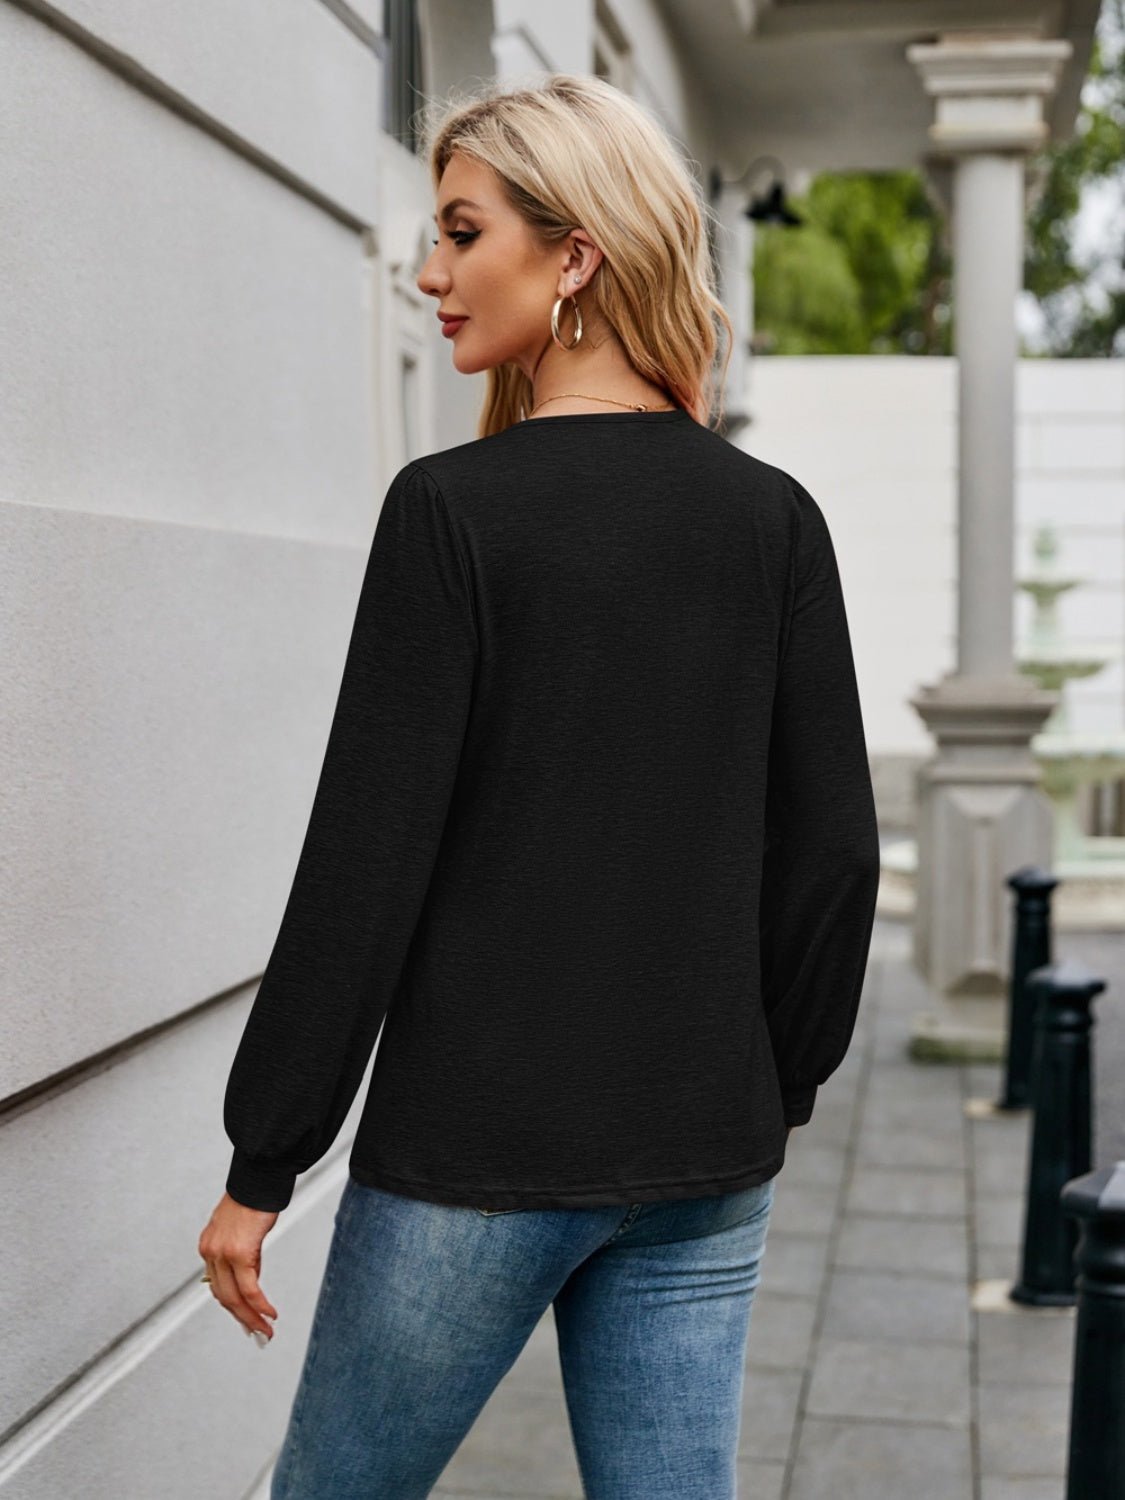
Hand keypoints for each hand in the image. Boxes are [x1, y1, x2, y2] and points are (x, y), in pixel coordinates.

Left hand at [198, 1192, 278, 1339]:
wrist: (257, 1178)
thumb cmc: (253, 1198)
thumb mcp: (240, 1229)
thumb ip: (241, 1253)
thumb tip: (252, 1278)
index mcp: (208, 1247)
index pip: (217, 1286)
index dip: (232, 1306)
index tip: (246, 1319)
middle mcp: (210, 1253)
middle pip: (223, 1297)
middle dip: (242, 1318)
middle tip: (258, 1333)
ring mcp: (222, 1254)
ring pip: (234, 1298)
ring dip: (251, 1317)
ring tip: (266, 1330)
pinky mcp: (240, 1253)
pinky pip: (249, 1289)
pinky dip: (260, 1305)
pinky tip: (269, 1314)